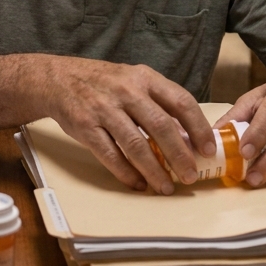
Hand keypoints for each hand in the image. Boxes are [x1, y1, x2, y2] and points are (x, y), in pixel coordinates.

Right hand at [49, 59, 215, 194]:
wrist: (58, 79)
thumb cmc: (104, 83)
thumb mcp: (133, 80)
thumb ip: (158, 102)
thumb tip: (188, 136)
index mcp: (144, 78)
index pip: (180, 101)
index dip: (198, 127)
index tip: (208, 149)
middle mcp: (126, 91)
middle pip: (161, 126)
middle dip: (180, 155)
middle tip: (191, 176)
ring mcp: (104, 109)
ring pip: (136, 145)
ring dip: (154, 170)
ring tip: (166, 187)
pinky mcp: (85, 127)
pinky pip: (110, 155)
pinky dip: (126, 173)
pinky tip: (138, 184)